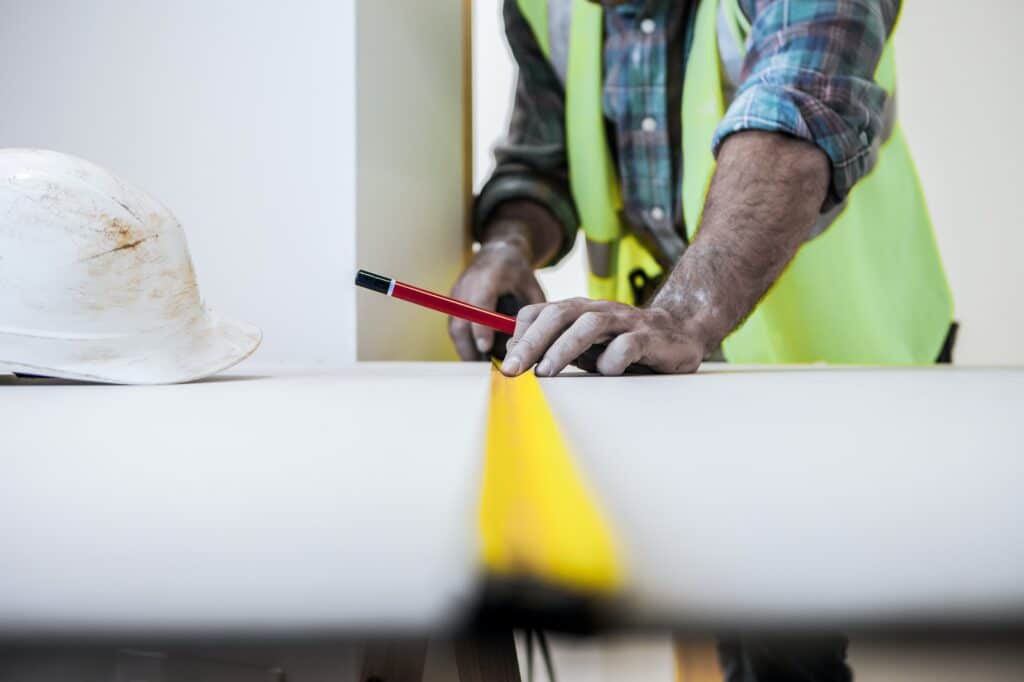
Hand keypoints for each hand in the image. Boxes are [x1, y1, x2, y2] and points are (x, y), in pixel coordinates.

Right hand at [448, 241, 545, 359]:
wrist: (497, 253)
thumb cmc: (518, 273)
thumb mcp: (532, 289)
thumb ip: (533, 314)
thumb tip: (535, 345)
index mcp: (489, 277)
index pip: (480, 303)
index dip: (481, 326)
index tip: (485, 348)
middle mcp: (468, 285)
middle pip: (461, 321)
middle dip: (470, 348)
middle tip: (485, 370)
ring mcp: (457, 294)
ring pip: (455, 328)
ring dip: (466, 350)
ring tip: (483, 370)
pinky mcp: (454, 303)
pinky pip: (456, 328)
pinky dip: (465, 344)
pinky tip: (478, 359)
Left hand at [501, 298, 709, 376]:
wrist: (681, 332)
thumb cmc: (625, 342)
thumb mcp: (585, 345)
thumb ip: (556, 347)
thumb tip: (515, 360)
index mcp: (579, 311)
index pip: (540, 312)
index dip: (520, 335)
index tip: (507, 362)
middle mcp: (599, 311)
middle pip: (559, 314)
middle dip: (532, 342)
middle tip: (514, 369)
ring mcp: (625, 322)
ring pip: (590, 325)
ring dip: (563, 348)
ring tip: (547, 371)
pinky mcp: (651, 339)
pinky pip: (627, 345)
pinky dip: (613, 359)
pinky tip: (608, 372)